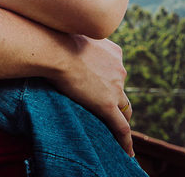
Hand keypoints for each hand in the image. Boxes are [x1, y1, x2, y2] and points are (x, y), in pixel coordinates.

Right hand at [50, 35, 133, 155]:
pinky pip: (120, 127)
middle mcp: (120, 70)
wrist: (56, 49)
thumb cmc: (57, 38)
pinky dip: (125, 141)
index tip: (101, 81)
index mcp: (115, 52)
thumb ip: (80, 40)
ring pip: (124, 109)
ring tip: (116, 128)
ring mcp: (115, 89)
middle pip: (121, 89)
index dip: (110, 76)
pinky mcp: (106, 105)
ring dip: (120, 116)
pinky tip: (128, 153)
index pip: (116, 68)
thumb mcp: (75, 33)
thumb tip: (65, 39)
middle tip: (104, 103)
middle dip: (115, 97)